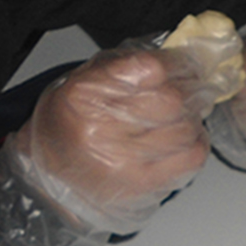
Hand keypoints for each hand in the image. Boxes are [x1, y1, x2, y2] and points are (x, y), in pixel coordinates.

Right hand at [12, 46, 212, 234]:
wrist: (49, 172)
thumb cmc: (71, 121)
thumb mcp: (85, 79)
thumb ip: (129, 65)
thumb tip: (183, 61)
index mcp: (85, 94)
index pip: (151, 69)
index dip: (178, 64)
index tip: (186, 65)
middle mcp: (101, 129)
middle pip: (173, 100)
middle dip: (189, 91)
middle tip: (190, 90)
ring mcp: (122, 161)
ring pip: (186, 129)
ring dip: (192, 119)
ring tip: (182, 116)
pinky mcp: (141, 184)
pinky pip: (191, 157)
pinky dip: (196, 143)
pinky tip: (184, 139)